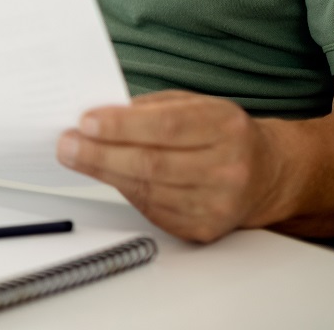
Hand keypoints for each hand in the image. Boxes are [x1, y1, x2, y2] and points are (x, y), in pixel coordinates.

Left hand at [56, 90, 291, 242]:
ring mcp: (218, 202)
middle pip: (152, 163)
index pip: (167, 127)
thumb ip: (151, 108)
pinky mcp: (204, 228)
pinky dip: (123, 190)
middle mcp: (228, 167)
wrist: (266, 174)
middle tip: (67, 143)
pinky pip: (152, 209)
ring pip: (147, 189)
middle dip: (100, 153)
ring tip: (74, 156)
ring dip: (103, 172)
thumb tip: (99, 115)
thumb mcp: (195, 105)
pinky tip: (106, 175)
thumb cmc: (221, 133)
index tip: (86, 121)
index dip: (122, 125)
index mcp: (225, 127)